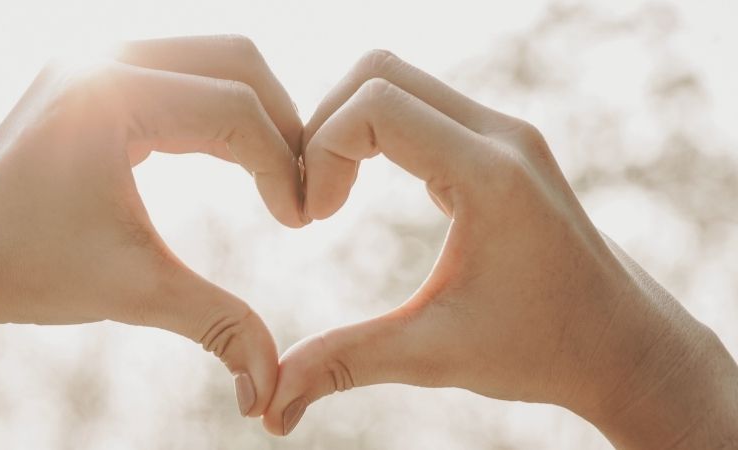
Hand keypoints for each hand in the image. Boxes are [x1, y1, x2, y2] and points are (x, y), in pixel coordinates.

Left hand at [0, 35, 310, 448]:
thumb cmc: (28, 270)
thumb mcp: (133, 292)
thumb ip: (217, 327)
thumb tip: (272, 395)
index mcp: (108, 96)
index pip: (234, 110)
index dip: (283, 167)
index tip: (300, 224)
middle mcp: (99, 58)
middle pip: (234, 61)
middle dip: (281, 124)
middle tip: (299, 190)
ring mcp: (91, 56)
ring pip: (210, 58)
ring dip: (251, 113)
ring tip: (273, 179)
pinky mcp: (88, 71)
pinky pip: (177, 70)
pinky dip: (213, 110)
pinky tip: (230, 161)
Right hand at [263, 50, 737, 447]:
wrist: (623, 345)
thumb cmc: (541, 350)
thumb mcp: (433, 356)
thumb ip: (344, 365)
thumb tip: (269, 408)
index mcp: (489, 175)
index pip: (374, 107)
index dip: (321, 152)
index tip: (313, 219)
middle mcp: (501, 136)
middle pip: (379, 72)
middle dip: (323, 127)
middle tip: (312, 199)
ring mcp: (502, 133)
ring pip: (396, 79)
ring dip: (345, 126)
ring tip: (329, 195)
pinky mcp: (497, 142)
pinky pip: (418, 103)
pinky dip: (374, 132)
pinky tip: (361, 192)